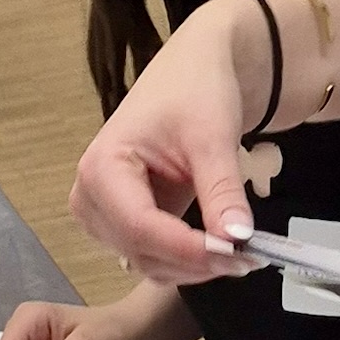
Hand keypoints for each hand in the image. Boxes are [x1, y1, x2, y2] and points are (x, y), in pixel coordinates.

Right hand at [69, 0, 262, 278]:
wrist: (192, 73)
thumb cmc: (195, 89)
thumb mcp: (212, 136)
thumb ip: (221, 190)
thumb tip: (238, 238)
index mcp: (101, 168)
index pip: (141, 227)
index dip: (187, 249)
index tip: (235, 254)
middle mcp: (90, 199)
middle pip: (141, 251)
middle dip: (195, 261)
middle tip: (249, 258)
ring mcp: (102, 217)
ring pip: (147, 263)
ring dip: (193, 267)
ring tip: (241, 253)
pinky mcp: (120, 227)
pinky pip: (153, 258)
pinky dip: (187, 261)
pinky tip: (219, 248)